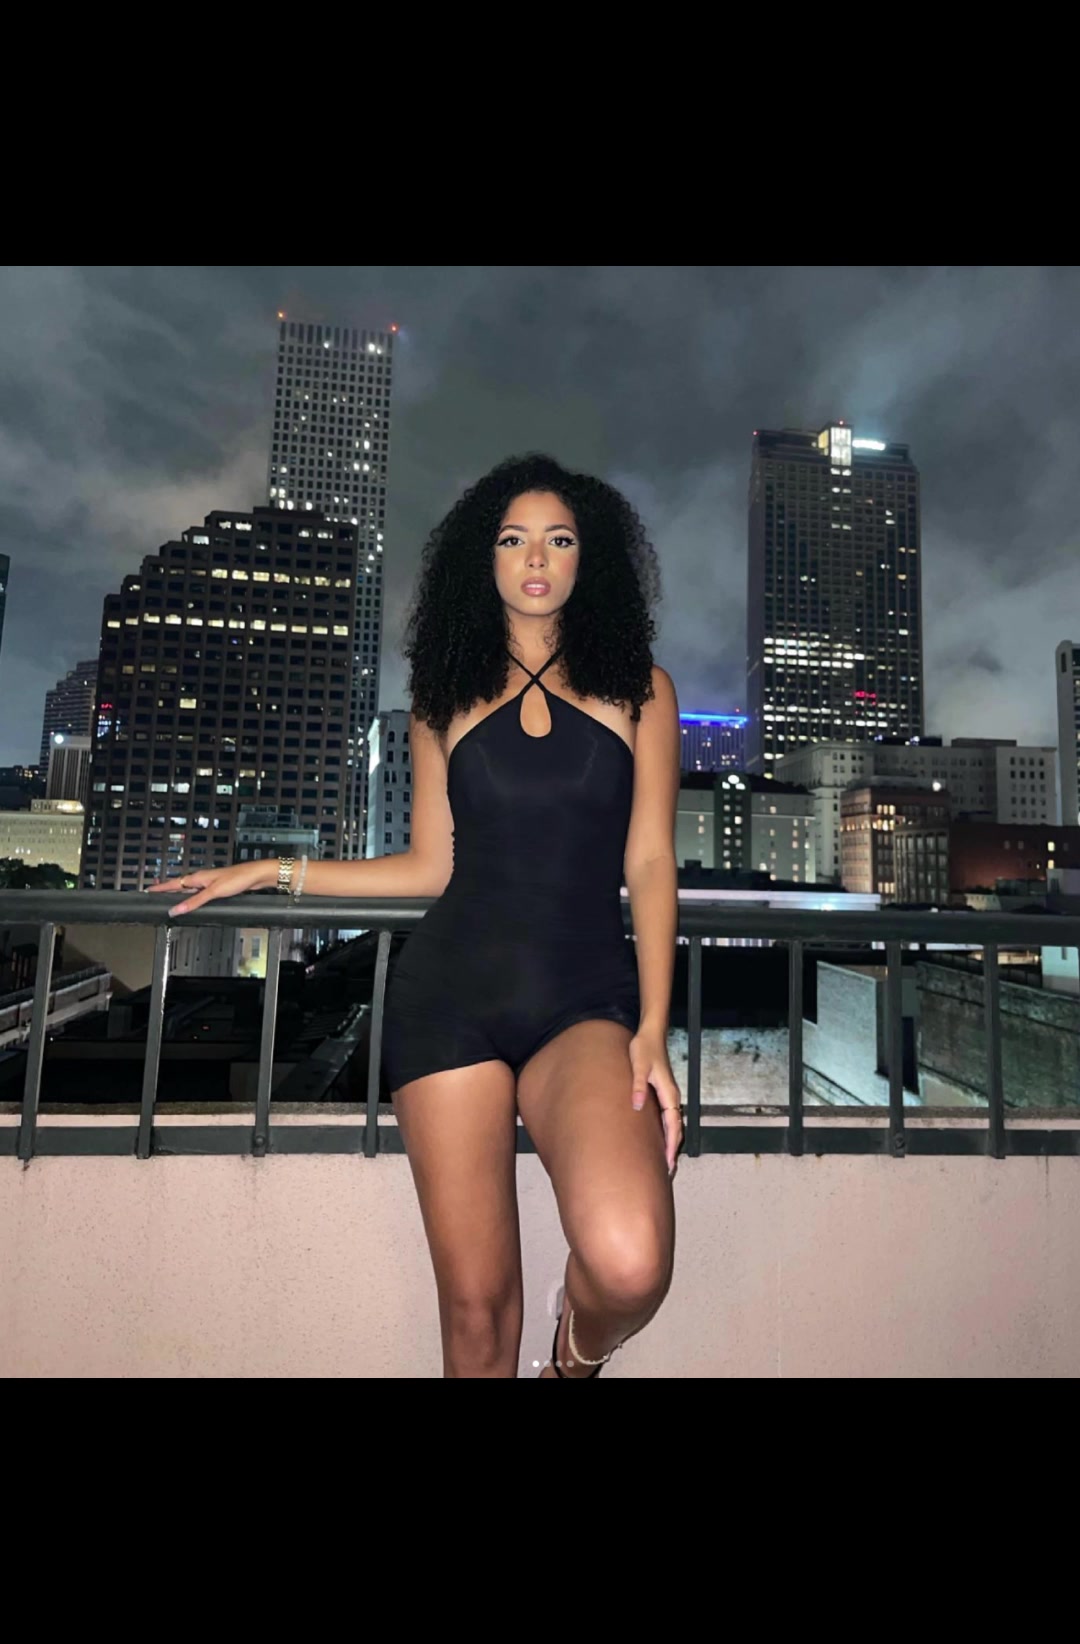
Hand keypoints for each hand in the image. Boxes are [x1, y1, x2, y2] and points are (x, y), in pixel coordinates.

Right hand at [145, 860, 272, 915]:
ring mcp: (209, 882)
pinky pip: (198, 893)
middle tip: (154, 895)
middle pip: (179, 886)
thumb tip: (177, 909)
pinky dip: (191, 897)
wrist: (255, 875)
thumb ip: (195, 902)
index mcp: (197, 877)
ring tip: (168, 899)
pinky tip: (192, 902)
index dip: (160, 888)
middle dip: (166, 890)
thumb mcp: (213, 892)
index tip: (147, 891)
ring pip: (189, 889)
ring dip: (179, 894)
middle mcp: (202, 879)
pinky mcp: (217, 887)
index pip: (173, 883)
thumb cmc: (238, 879)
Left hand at [629, 1027, 682, 1175]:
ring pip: (673, 1126)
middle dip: (673, 1151)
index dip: (670, 1146)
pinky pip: (668, 1119)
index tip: (668, 1163)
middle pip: (676, 1130)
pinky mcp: (663, 1095)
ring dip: (670, 1144)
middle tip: (668, 1173)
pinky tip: (660, 1141)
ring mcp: (669, 1097)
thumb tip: (637, 1106)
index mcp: (669, 1094)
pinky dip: (667, 1133)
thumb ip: (637, 1086)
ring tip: (665, 1164)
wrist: (651, 1035)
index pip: (673, 1126)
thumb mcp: (637, 1065)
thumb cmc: (644, 1049)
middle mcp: (672, 1098)